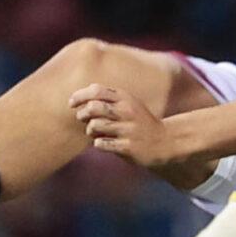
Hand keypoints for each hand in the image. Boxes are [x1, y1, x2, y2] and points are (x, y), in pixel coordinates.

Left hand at [72, 83, 187, 168]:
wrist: (164, 142)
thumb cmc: (139, 122)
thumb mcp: (128, 104)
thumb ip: (107, 99)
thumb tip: (80, 100)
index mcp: (126, 98)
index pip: (96, 90)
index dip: (80, 96)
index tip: (71, 103)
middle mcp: (127, 111)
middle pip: (93, 107)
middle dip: (82, 114)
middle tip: (83, 119)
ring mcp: (128, 129)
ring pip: (94, 126)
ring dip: (89, 130)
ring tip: (94, 133)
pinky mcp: (128, 146)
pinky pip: (101, 143)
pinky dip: (98, 143)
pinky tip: (103, 143)